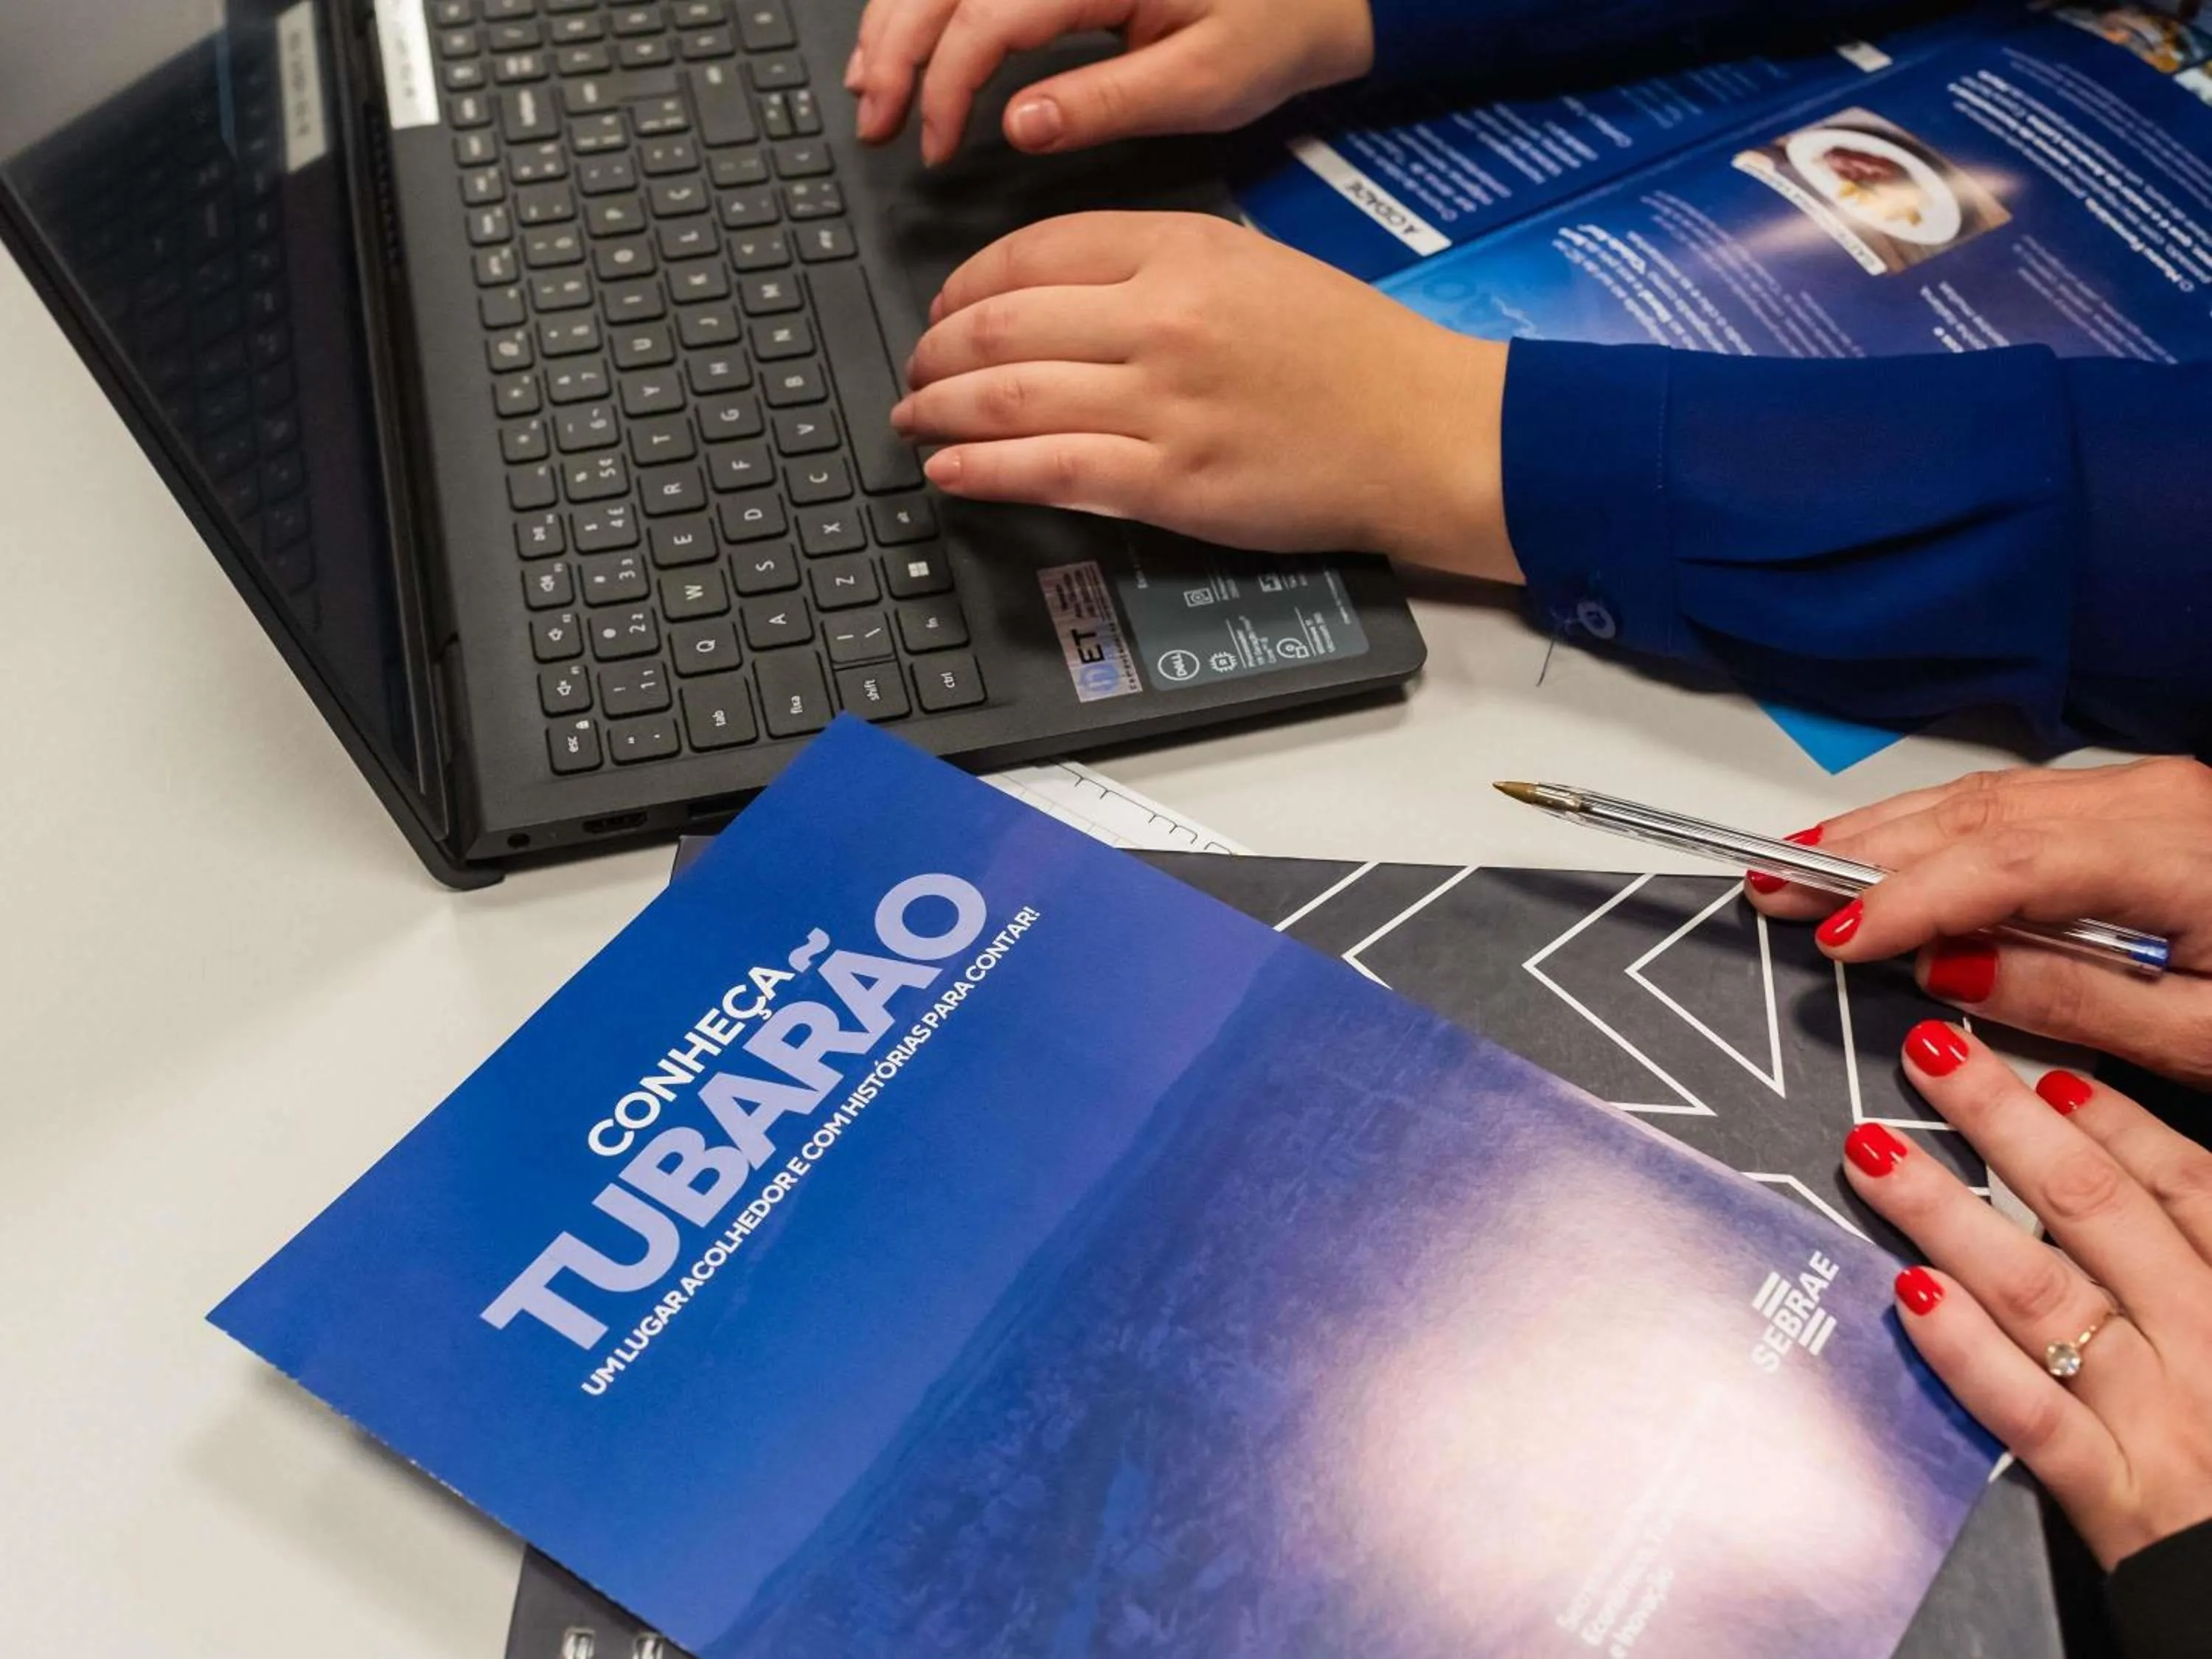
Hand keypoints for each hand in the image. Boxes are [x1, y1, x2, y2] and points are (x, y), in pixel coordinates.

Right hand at [849, 0, 1375, 164]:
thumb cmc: (1279, 23)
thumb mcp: (1203, 81)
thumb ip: (1104, 102)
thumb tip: (1017, 127)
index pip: (988, 19)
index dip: (945, 85)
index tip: (934, 146)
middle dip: (894, 48)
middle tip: (874, 122)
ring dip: (897, 20)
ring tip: (872, 88)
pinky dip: (931, 5)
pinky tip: (911, 43)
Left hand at [890, 212, 1521, 578]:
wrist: (1422, 431)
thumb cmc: (1350, 355)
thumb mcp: (1253, 266)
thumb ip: (1158, 268)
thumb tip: (1058, 297)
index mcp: (1182, 249)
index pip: (1034, 251)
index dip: (966, 285)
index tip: (946, 308)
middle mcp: (1162, 317)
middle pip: (1001, 324)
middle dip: (934, 350)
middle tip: (916, 370)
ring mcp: (1163, 403)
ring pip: (1007, 397)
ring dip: (939, 411)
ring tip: (915, 421)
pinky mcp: (1170, 483)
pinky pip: (1046, 471)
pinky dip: (980, 470)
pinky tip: (951, 471)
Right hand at [1747, 759, 2211, 1086]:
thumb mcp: (2209, 1037)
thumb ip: (2076, 997)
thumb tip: (1951, 970)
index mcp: (2174, 853)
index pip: (2002, 866)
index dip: (1903, 899)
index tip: (1827, 935)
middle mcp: (2152, 801)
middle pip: (1975, 815)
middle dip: (1862, 851)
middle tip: (1766, 880)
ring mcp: (2146, 792)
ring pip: (1983, 800)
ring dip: (1883, 833)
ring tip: (1798, 861)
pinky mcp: (2142, 804)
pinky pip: (2012, 806)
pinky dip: (1935, 829)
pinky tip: (1888, 848)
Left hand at [1844, 1022, 2211, 1568]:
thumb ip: (2195, 1255)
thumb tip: (2115, 1168)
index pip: (2182, 1185)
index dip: (2108, 1118)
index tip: (2040, 1069)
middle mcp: (2208, 1343)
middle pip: (2095, 1209)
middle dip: (2004, 1122)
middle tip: (1930, 1058)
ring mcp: (2159, 1418)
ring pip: (2042, 1292)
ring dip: (1948, 1212)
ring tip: (1875, 1152)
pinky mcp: (2118, 1495)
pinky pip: (2032, 1412)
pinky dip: (1969, 1352)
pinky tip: (1912, 1296)